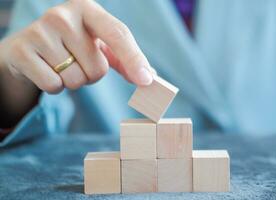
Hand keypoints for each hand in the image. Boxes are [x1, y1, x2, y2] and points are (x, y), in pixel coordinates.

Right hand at [0, 0, 154, 93]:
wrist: (28, 48)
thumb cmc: (71, 46)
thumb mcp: (98, 45)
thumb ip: (125, 59)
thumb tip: (150, 77)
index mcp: (87, 9)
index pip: (118, 34)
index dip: (134, 59)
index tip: (146, 80)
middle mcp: (62, 15)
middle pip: (97, 68)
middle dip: (91, 74)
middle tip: (76, 61)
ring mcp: (39, 31)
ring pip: (75, 80)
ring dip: (73, 81)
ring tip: (60, 64)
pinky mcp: (22, 50)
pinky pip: (53, 85)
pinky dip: (54, 86)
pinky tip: (45, 70)